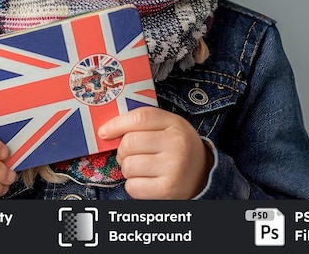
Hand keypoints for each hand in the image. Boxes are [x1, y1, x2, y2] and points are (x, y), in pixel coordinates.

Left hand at [98, 107, 212, 199]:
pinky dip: (133, 185)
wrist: (204, 173)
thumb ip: (142, 122)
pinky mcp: (168, 190)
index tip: (104, 132)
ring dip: (127, 168)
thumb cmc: (177, 146)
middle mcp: (176, 145)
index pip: (139, 118)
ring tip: (140, 168)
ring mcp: (173, 168)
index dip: (117, 124)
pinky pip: (133, 187)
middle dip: (122, 150)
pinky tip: (144, 181)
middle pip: (129, 143)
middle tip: (130, 154)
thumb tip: (105, 131)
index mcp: (175, 124)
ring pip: (128, 166)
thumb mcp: (167, 126)